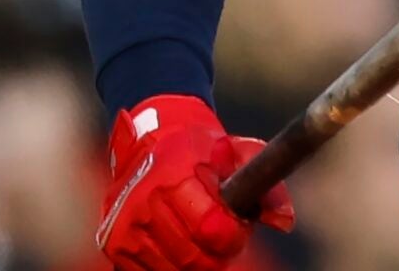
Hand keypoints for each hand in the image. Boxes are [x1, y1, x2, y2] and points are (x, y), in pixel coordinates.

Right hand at [97, 95, 293, 270]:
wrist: (150, 139)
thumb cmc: (201, 150)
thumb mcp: (240, 152)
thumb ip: (267, 184)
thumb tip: (284, 221)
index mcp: (174, 179)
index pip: (211, 229)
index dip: (232, 234)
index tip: (236, 226)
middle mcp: (144, 204)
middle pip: (193, 258)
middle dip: (216, 252)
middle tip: (221, 235)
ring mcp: (126, 228)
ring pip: (173, 269)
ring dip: (194, 261)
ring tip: (199, 235)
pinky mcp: (115, 244)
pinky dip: (169, 265)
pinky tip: (177, 244)